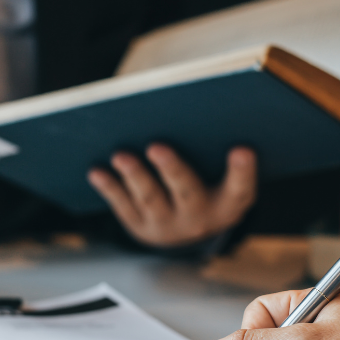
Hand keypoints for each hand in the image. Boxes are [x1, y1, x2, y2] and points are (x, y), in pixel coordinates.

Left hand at [87, 145, 255, 247]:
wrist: (187, 231)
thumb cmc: (209, 186)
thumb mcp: (222, 177)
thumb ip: (216, 150)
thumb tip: (193, 107)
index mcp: (228, 203)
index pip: (240, 188)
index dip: (242, 171)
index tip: (243, 148)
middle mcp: (200, 218)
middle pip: (187, 193)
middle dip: (172, 169)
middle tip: (156, 146)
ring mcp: (168, 226)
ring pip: (150, 199)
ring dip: (134, 176)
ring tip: (120, 155)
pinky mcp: (141, 227)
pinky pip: (124, 206)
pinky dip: (110, 188)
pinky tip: (96, 171)